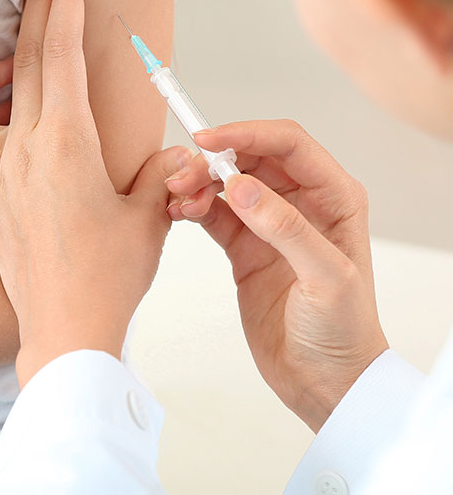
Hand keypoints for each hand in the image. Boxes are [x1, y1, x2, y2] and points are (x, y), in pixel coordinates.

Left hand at [0, 0, 187, 386]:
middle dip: (30, 2)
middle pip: (20, 59)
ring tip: (13, 67)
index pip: (60, 54)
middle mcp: (22, 150)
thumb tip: (180, 155)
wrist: (62, 330)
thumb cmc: (109, 277)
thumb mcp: (152, 218)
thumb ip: (165, 174)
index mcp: (66, 144)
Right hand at [166, 120, 388, 430]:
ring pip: (228, 182)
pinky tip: (177, 212)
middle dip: (214, 158)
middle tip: (182, 175)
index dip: (247, 134)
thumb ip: (286, 228)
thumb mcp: (325, 278)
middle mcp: (303, 204)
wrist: (324, 383)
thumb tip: (242, 185)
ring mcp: (270, 225)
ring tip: (175, 197)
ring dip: (198, 182)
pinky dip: (192, 206)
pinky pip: (213, 211)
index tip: (207, 141)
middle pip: (251, 157)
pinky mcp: (245, 247)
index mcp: (334, 199)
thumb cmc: (343, 333)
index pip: (289, 145)